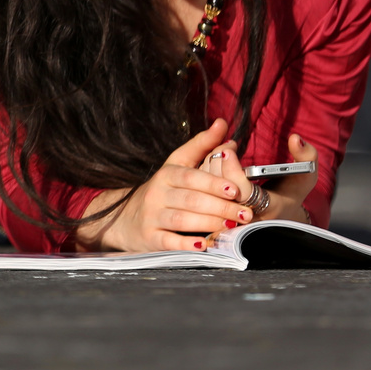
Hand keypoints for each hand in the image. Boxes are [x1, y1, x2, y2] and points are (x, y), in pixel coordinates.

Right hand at [78, 119, 257, 252]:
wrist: (126, 218)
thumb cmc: (162, 189)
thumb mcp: (177, 164)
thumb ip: (202, 144)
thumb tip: (222, 123)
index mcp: (167, 174)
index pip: (191, 177)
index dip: (213, 183)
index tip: (235, 189)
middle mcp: (157, 194)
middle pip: (190, 200)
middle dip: (220, 207)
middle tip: (244, 213)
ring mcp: (152, 217)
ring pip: (182, 220)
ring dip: (209, 224)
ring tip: (232, 226)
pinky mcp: (150, 238)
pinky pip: (168, 242)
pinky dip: (186, 244)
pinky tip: (204, 246)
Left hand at [208, 133, 318, 224]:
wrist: (282, 214)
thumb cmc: (293, 192)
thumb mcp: (307, 174)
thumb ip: (306, 155)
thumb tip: (296, 139)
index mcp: (269, 208)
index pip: (243, 192)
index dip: (232, 170)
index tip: (229, 149)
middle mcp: (247, 219)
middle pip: (221, 190)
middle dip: (218, 163)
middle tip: (226, 148)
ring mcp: (231, 221)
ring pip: (208, 192)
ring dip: (210, 168)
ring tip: (222, 155)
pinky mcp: (218, 219)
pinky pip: (203, 196)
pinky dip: (205, 179)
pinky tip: (215, 168)